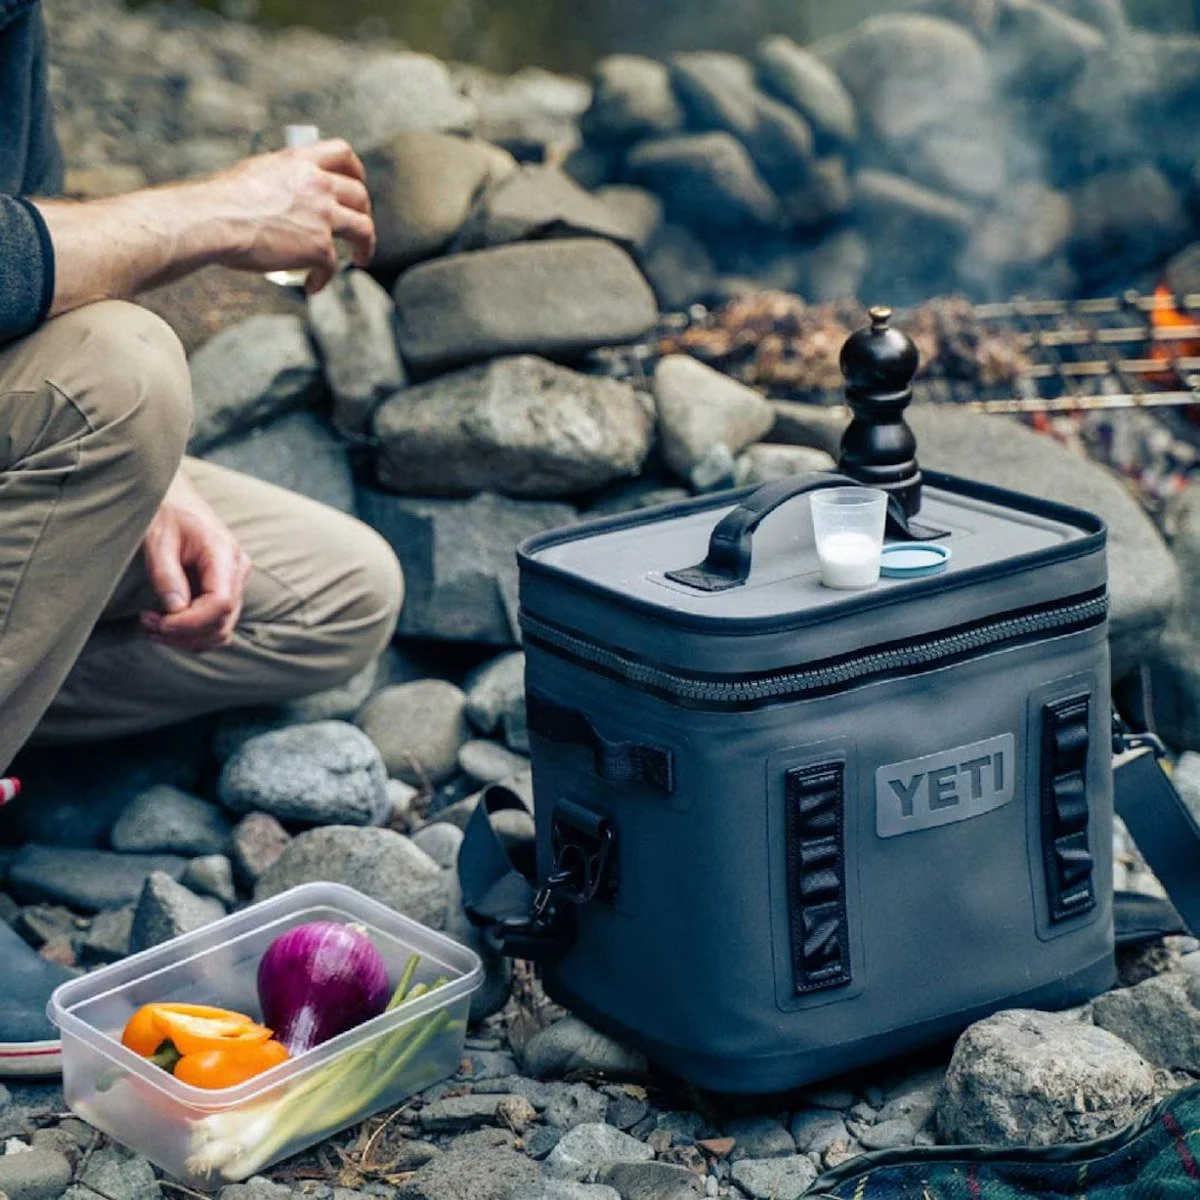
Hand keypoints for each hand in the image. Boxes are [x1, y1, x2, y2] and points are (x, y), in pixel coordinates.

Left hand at [139, 471, 252, 651]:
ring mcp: (234, 582)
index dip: (190, 622)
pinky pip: (215, 623)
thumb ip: (166, 574)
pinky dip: (191, 633)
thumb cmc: (164, 511)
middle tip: (147, 624)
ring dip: (187, 638)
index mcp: (224, 554)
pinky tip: (165, 622)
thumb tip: (174, 610)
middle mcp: (237, 570)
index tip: (157, 622)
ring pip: (220, 630)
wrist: (173, 495)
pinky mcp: (224, 589)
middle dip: (184, 633)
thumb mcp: (157, 539)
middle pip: (222, 622)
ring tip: (152, 625)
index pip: (221, 603)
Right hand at [203, 138, 375, 292]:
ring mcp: (323, 216)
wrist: (215, 220)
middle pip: (359, 195)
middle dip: (365, 212)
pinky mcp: (320, 246)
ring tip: (360, 259)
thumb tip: (281, 190)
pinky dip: (323, 278)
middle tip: (358, 228)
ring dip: (366, 247)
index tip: (357, 182)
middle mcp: (318, 184)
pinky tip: (312, 285)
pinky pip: (333, 266)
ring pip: (363, 230)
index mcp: (300, 161)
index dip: (355, 170)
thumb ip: (279, 179)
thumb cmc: (221, 200)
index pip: (341, 153)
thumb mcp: (255, 173)